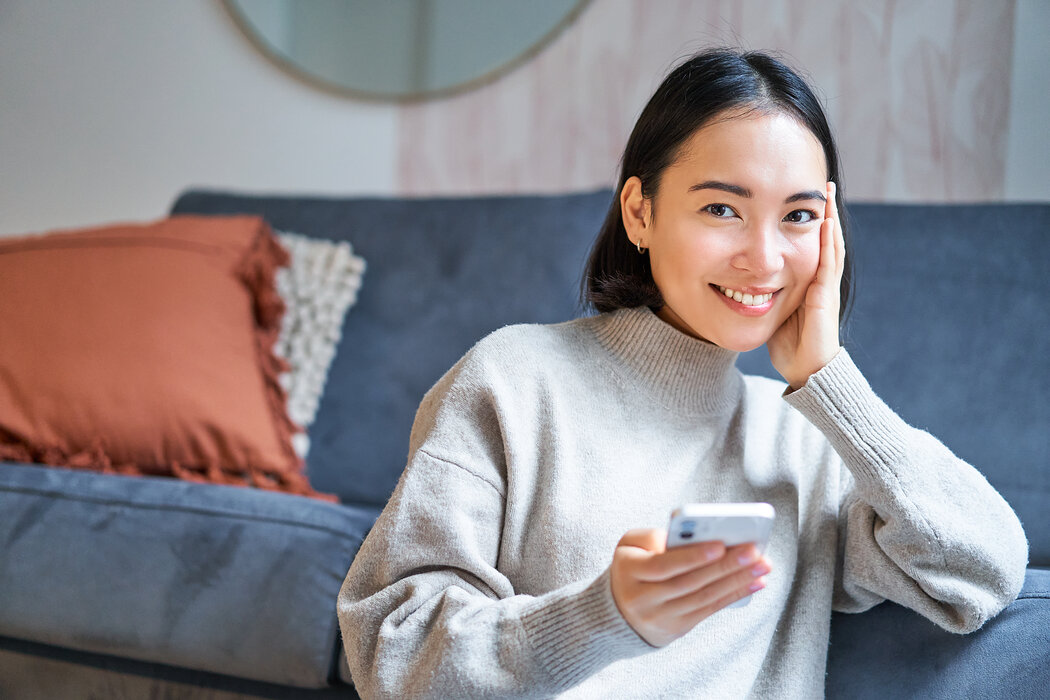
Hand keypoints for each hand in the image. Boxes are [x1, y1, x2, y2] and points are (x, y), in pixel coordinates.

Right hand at [609, 529, 770, 646]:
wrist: (618, 611)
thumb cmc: (631, 567)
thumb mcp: (628, 545)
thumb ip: (652, 537)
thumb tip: (691, 539)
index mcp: (630, 572)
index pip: (663, 566)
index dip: (692, 556)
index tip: (720, 544)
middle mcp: (644, 599)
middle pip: (690, 582)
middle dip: (725, 566)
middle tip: (754, 551)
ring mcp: (662, 617)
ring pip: (704, 598)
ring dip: (737, 581)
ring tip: (762, 565)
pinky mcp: (678, 628)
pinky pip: (710, 610)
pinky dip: (734, 595)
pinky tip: (755, 583)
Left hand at [768, 181, 845, 389]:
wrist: (805, 369)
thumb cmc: (788, 345)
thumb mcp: (772, 310)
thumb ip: (761, 293)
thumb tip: (738, 281)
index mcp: (809, 282)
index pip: (812, 244)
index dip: (810, 222)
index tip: (804, 199)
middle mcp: (820, 281)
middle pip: (824, 238)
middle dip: (823, 211)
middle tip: (823, 185)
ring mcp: (825, 287)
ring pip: (830, 245)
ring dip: (829, 218)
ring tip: (827, 193)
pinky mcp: (824, 296)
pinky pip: (827, 263)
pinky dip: (827, 241)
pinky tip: (825, 222)